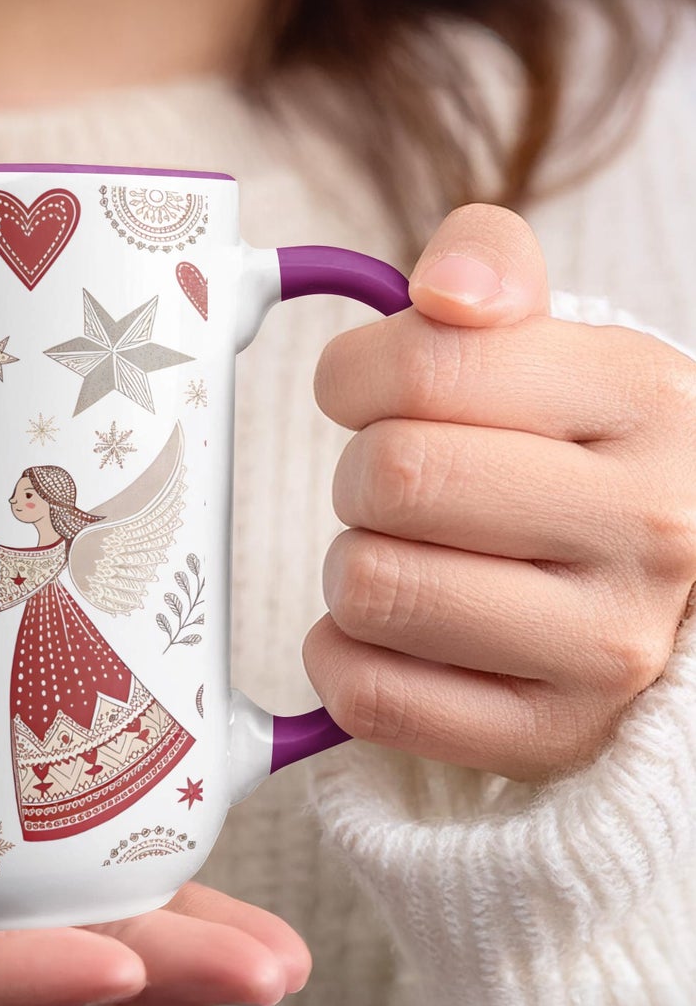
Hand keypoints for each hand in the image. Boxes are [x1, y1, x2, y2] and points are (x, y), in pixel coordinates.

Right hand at [0, 696, 310, 1005]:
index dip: (5, 976)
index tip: (115, 966)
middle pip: (0, 976)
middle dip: (138, 976)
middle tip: (267, 969)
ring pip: (28, 945)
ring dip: (152, 944)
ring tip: (270, 947)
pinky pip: (13, 902)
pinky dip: (103, 893)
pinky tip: (185, 876)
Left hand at [306, 203, 695, 784]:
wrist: (667, 592)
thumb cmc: (578, 456)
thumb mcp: (558, 344)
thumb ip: (489, 268)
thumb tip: (443, 290)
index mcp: (646, 398)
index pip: (424, 367)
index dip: (353, 376)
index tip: (366, 395)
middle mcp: (650, 527)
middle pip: (389, 478)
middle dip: (358, 475)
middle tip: (394, 488)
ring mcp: (606, 648)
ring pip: (371, 588)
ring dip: (352, 567)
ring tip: (404, 558)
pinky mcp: (549, 737)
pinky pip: (370, 695)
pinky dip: (342, 657)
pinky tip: (386, 633)